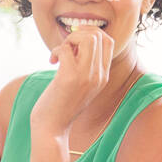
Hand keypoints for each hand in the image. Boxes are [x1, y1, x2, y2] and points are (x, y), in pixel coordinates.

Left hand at [31, 24, 115, 139]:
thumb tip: (76, 39)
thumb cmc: (61, 105)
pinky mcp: (70, 78)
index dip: (91, 34)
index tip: (75, 43)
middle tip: (67, 48)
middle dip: (79, 34)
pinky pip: (66, 48)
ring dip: (70, 39)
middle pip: (98, 35)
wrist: (52, 128)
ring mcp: (86, 76)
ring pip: (87, 38)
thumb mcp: (79, 84)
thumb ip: (83, 64)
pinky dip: (56, 50)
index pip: (108, 41)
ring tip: (61, 53)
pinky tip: (52, 61)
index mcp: (103, 76)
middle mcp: (99, 75)